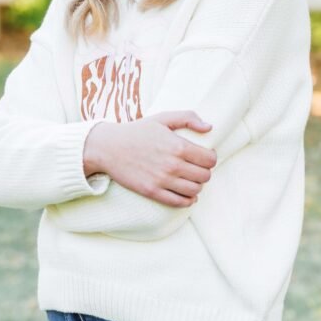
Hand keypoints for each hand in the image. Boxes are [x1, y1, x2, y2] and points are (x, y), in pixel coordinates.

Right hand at [83, 112, 217, 207]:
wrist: (109, 147)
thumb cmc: (137, 131)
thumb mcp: (162, 118)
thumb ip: (188, 118)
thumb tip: (209, 127)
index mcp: (178, 146)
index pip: (209, 159)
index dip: (211, 158)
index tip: (205, 156)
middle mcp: (173, 165)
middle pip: (205, 176)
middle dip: (205, 172)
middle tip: (197, 167)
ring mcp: (162, 180)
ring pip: (195, 190)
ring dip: (197, 186)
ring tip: (191, 179)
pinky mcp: (152, 192)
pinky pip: (179, 202)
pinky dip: (188, 200)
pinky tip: (187, 195)